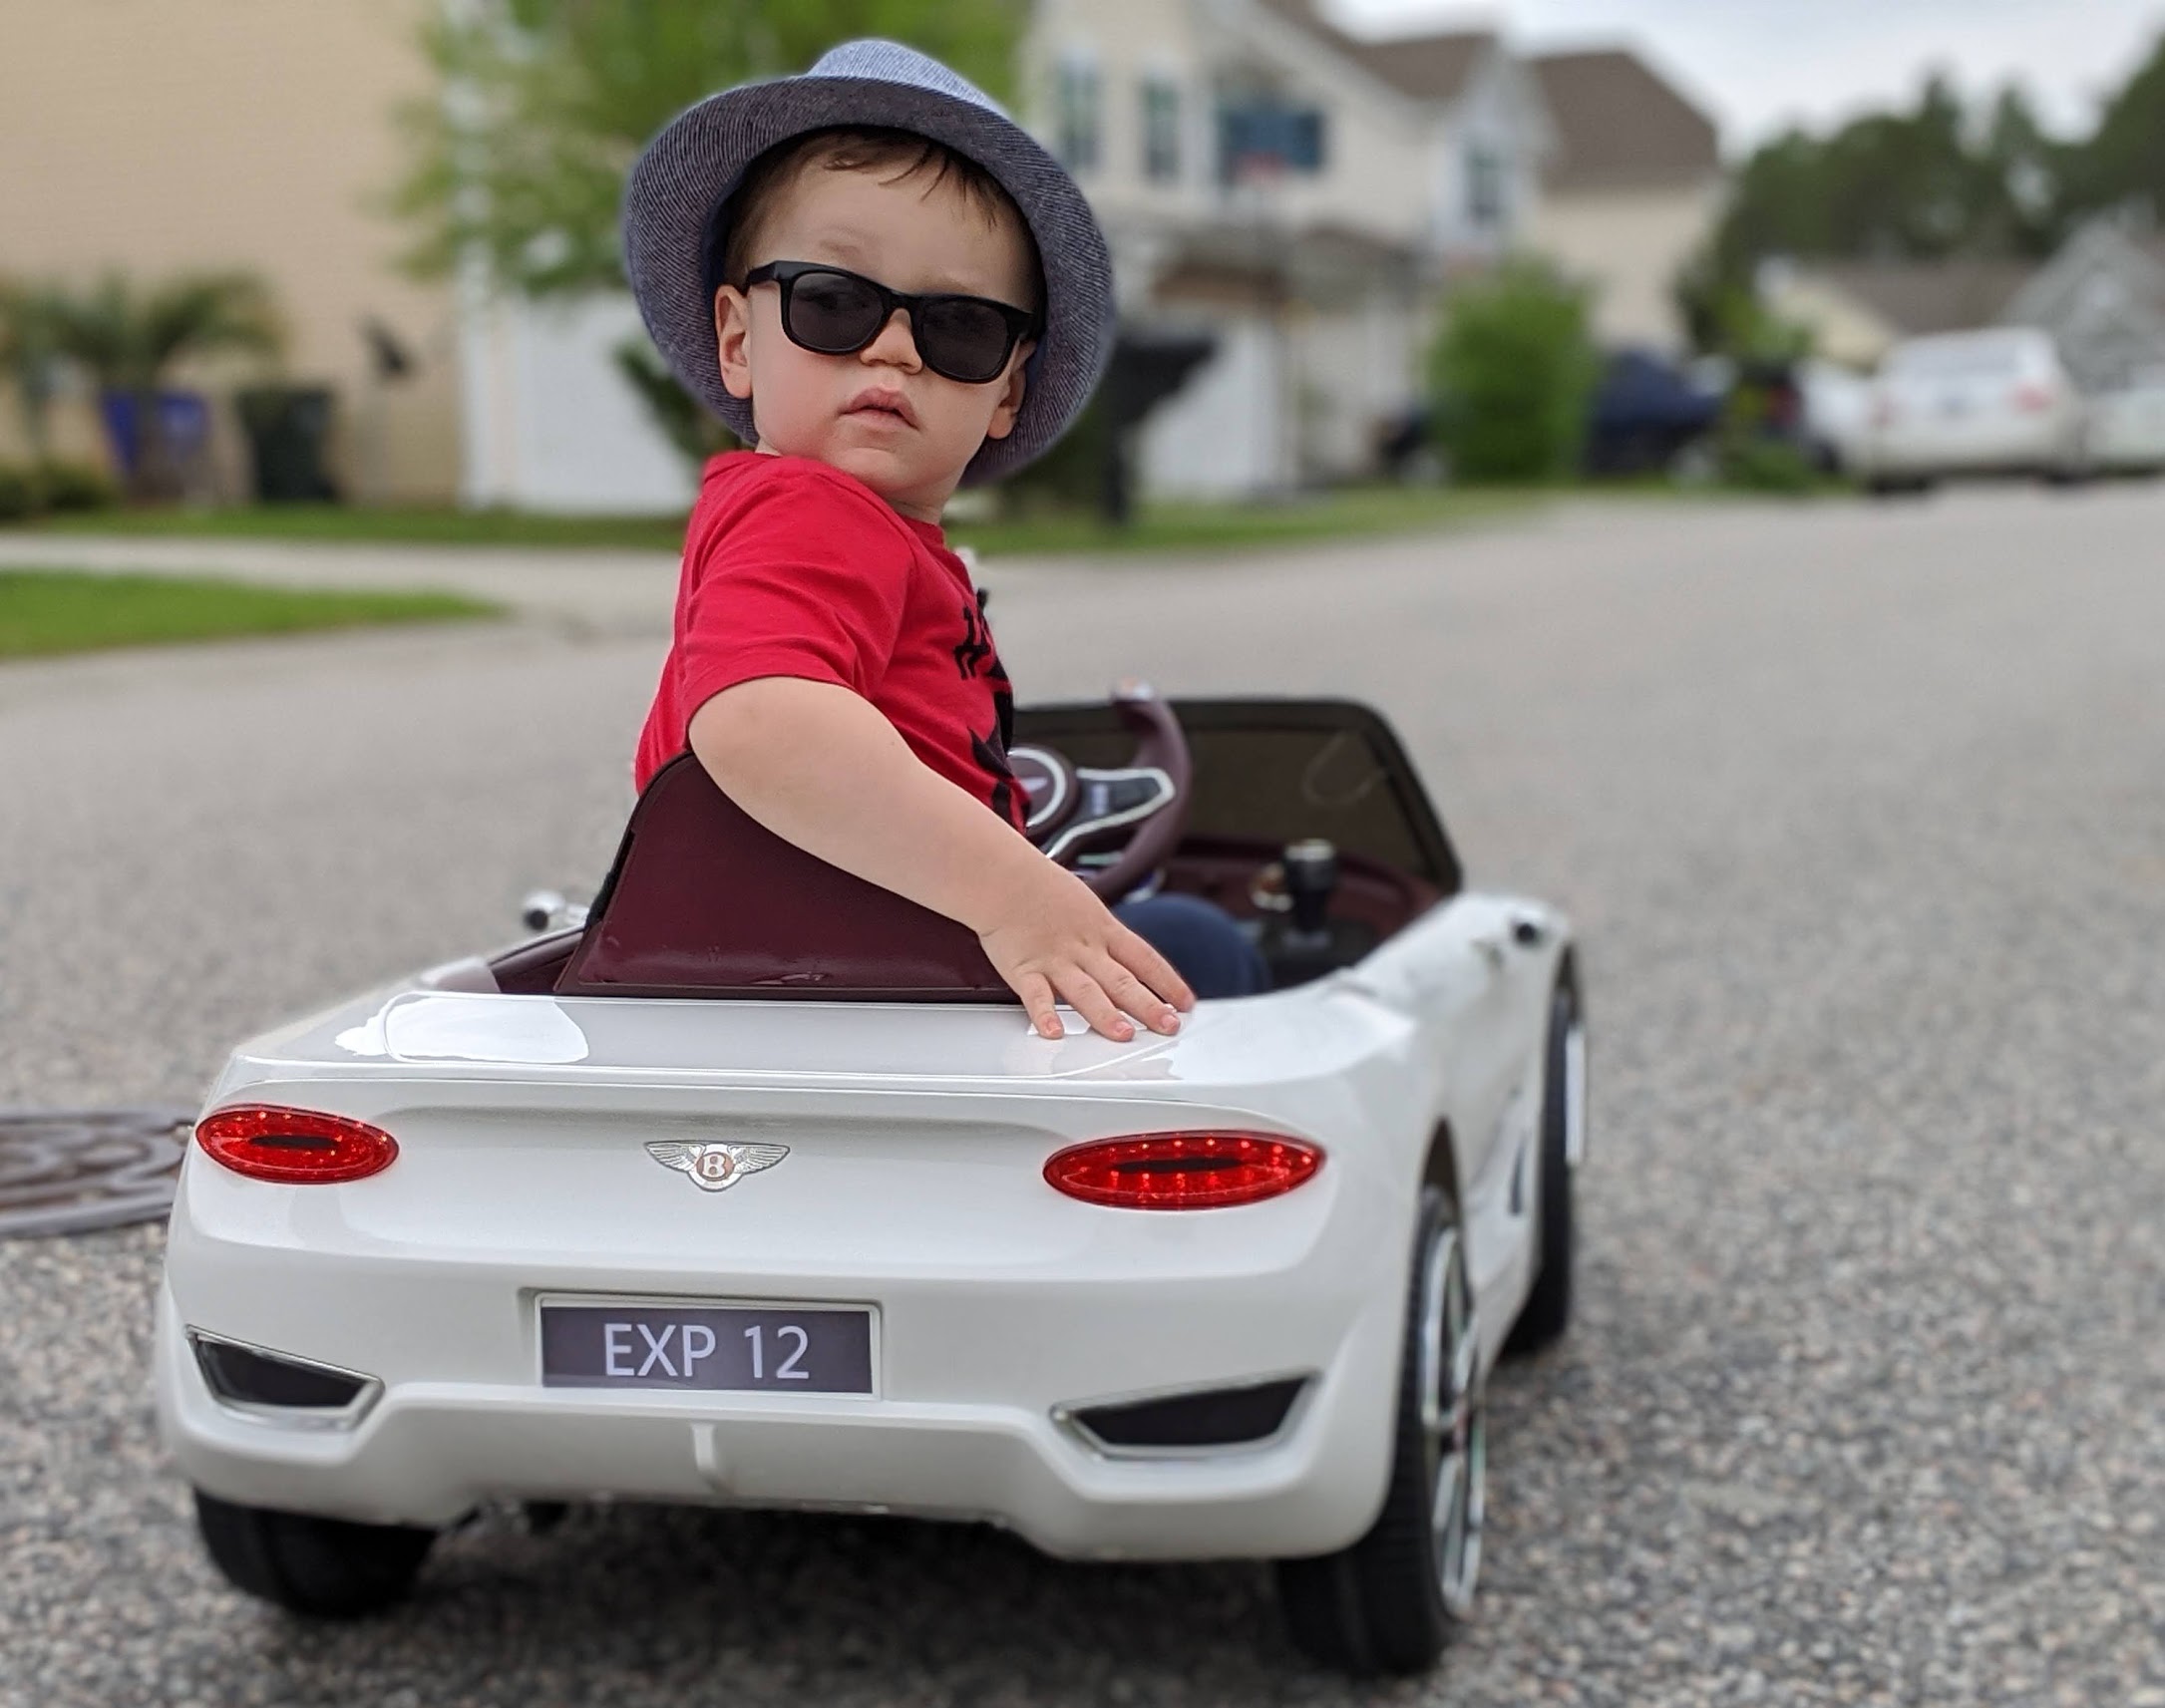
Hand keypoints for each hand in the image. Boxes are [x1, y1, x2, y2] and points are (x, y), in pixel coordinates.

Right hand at [975, 861, 1195, 1041]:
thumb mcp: (1088, 907)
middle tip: (1168, 1026)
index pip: (1145, 958)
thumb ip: (1106, 937)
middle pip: (1122, 980)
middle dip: (1148, 1005)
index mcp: (1103, 930)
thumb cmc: (1043, 890)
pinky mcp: (1024, 969)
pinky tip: (1054, 1033)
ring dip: (1105, 1014)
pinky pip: (1035, 996)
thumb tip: (1130, 960)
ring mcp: (1055, 960)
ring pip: (1085, 991)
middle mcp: (1084, 948)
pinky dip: (1044, 1015)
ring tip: (1123, 1034)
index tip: (1186, 1003)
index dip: (1168, 981)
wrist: (1002, 876)